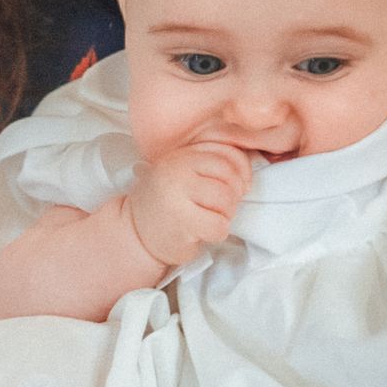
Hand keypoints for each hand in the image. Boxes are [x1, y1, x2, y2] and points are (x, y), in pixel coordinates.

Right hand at [128, 141, 255, 268]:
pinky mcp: (180, 220)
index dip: (242, 171)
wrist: (135, 232)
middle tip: (218, 208)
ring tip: (209, 218)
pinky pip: (218, 225)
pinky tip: (202, 232)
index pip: (228, 153)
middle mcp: (177, 168)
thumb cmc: (168, 204)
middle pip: (230, 177)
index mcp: (183, 154)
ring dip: (225, 216)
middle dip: (233, 197)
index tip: (238, 186)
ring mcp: (177, 193)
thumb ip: (212, 164)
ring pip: (226, 201)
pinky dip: (217, 233)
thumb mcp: (186, 173)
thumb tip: (251, 169)